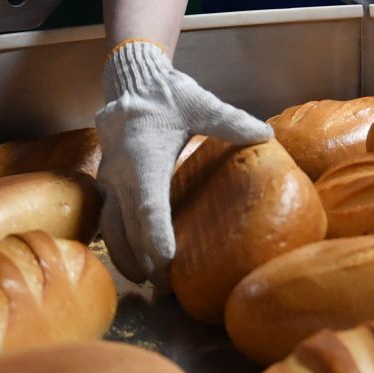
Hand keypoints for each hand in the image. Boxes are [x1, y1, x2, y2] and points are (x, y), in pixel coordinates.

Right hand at [95, 40, 275, 284]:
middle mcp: (121, 174)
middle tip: (164, 289)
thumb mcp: (200, 103)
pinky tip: (134, 262)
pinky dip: (119, 244)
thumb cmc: (168, 96)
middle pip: (128, 227)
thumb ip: (230, 120)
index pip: (148, 205)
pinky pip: (108, 220)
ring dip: (127, 257)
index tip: (166, 261)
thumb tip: (266, 134)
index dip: (155, 235)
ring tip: (147, 282)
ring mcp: (110, 181)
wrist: (131, 84)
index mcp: (143, 158)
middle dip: (145, 258)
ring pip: (112, 228)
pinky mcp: (107, 185)